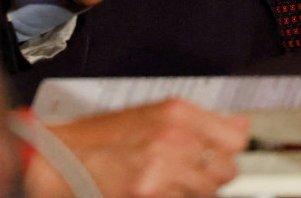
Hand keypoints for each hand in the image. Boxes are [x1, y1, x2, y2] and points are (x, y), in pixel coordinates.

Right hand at [25, 99, 248, 197]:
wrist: (62, 159)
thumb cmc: (99, 139)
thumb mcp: (150, 115)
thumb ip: (198, 122)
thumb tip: (238, 126)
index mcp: (175, 112)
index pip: (234, 136)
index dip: (230, 147)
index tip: (224, 151)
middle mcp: (174, 139)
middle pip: (226, 169)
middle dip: (212, 173)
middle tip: (190, 170)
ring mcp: (164, 171)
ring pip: (208, 192)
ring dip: (193, 190)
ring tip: (169, 182)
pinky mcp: (151, 195)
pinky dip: (176, 196)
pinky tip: (159, 191)